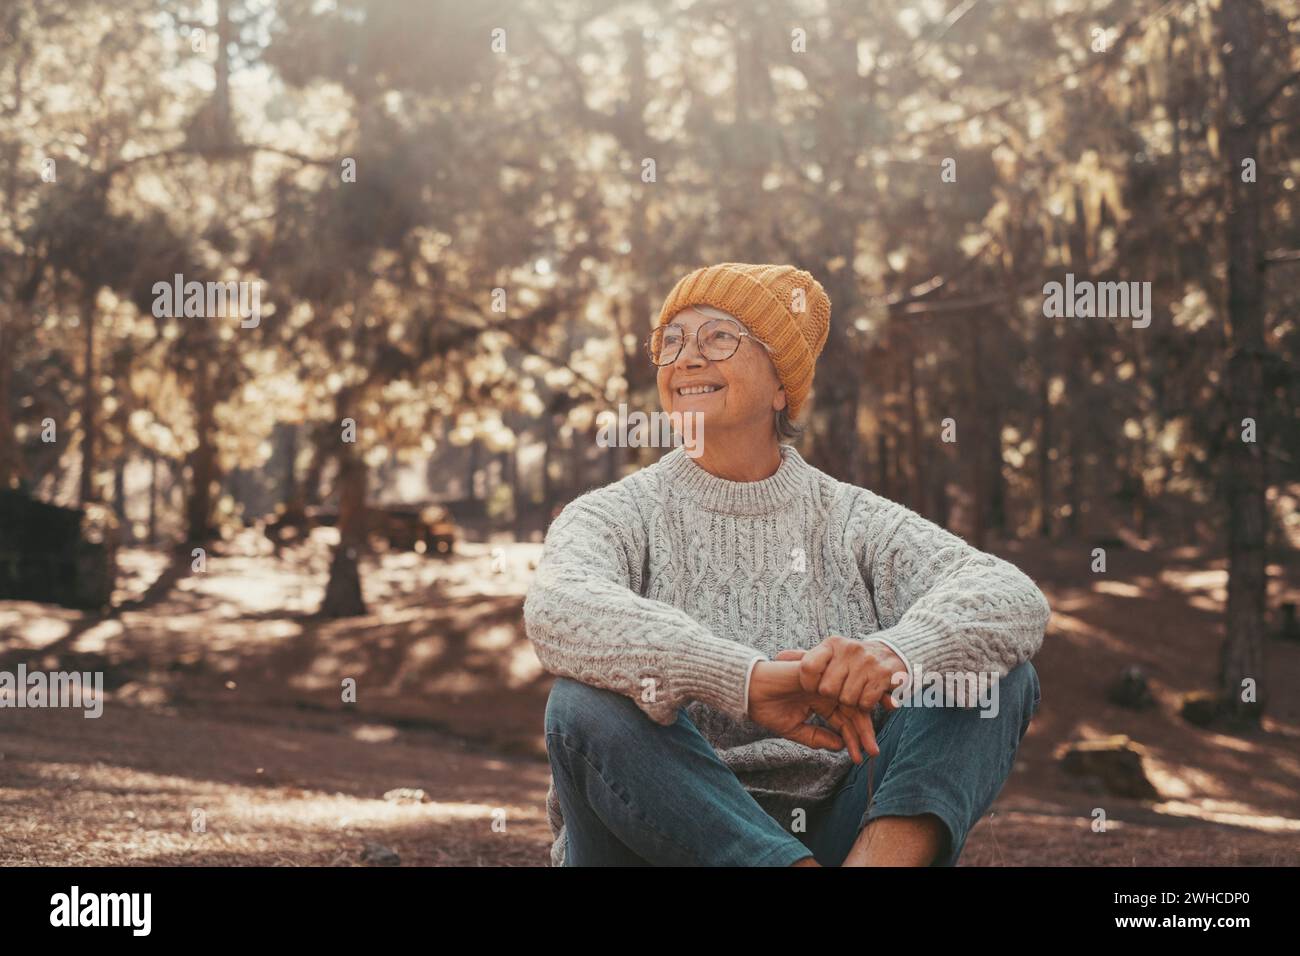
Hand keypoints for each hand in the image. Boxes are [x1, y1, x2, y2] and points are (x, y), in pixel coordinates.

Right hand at [746, 658, 877, 762]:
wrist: (750, 692)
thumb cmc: (767, 709)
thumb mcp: (794, 729)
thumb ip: (816, 737)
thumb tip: (840, 746)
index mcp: (821, 702)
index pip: (843, 720)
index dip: (853, 738)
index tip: (860, 757)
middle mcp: (827, 691)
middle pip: (852, 711)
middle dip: (863, 733)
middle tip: (872, 753)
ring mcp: (826, 682)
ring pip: (851, 701)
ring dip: (861, 724)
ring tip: (867, 745)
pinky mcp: (823, 675)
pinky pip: (844, 687)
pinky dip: (856, 701)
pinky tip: (863, 717)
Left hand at [790, 636, 907, 714]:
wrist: (890, 654)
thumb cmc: (850, 659)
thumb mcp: (828, 654)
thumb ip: (804, 658)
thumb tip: (778, 657)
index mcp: (831, 644)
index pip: (808, 667)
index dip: (808, 684)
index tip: (813, 689)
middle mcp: (849, 649)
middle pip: (828, 690)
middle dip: (833, 697)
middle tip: (839, 691)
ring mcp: (867, 661)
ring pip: (847, 699)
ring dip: (850, 703)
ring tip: (854, 692)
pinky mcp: (884, 675)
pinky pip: (865, 703)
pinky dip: (865, 706)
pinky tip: (867, 695)